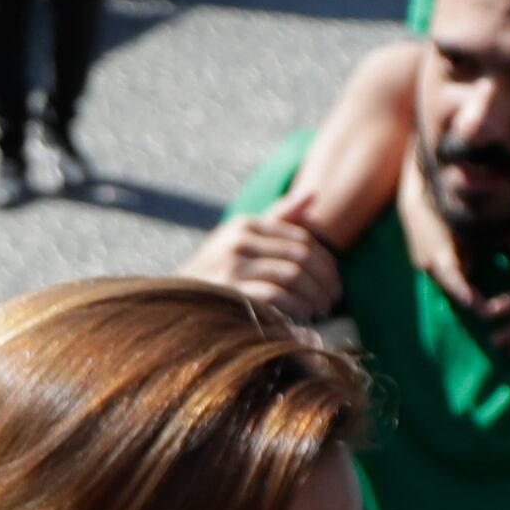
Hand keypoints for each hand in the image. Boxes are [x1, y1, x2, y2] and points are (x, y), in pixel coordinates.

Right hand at [179, 211, 343, 320]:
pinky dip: (297, 305)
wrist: (174, 302)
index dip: (326, 259)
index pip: (301, 236)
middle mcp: (238, 240)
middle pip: (301, 255)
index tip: (335, 279)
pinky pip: (277, 295)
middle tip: (335, 297)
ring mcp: (232, 266)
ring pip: (293, 275)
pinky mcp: (230, 292)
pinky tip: (305, 315)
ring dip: (314, 294)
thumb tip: (315, 194)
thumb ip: (278, 216)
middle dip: (325, 279)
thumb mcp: (241, 237)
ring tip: (322, 308)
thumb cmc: (215, 270)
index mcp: (244, 224)